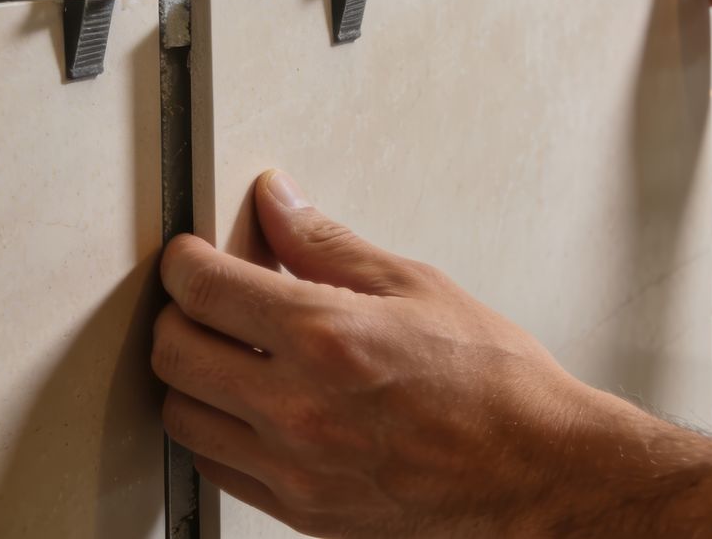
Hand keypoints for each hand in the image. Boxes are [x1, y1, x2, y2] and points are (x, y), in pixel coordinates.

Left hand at [151, 170, 656, 536]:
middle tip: (206, 298)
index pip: (204, 288)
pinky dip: (218, 432)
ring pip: (183, 416)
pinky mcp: (301, 510)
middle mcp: (300, 407)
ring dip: (191, 377)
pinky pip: (217, 468)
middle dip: (178, 314)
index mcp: (327, 337)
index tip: (191, 254)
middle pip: (174, 352)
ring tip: (226, 353)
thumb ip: (326, 243)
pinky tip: (249, 407)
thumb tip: (278, 203)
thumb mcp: (414, 285)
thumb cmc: (495, 384)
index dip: (184, 261)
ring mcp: (296, 467)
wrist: (537, 472)